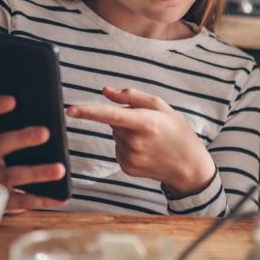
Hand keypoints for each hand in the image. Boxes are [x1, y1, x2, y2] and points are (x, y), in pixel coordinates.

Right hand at [0, 96, 67, 211]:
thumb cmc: (6, 157)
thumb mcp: (7, 139)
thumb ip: (20, 126)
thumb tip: (50, 116)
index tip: (13, 100)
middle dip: (22, 138)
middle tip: (45, 132)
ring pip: (11, 175)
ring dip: (37, 172)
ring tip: (59, 169)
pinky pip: (20, 201)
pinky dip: (41, 199)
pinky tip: (58, 195)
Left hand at [66, 87, 214, 196]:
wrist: (188, 164)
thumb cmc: (176, 130)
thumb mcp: (160, 106)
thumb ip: (131, 96)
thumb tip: (105, 91)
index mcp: (145, 122)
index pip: (111, 115)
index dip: (89, 112)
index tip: (70, 109)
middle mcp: (135, 142)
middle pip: (113, 122)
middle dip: (124, 119)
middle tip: (147, 124)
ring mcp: (130, 157)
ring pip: (115, 135)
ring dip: (126, 133)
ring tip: (148, 138)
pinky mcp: (127, 167)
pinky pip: (118, 148)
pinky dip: (127, 146)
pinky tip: (144, 149)